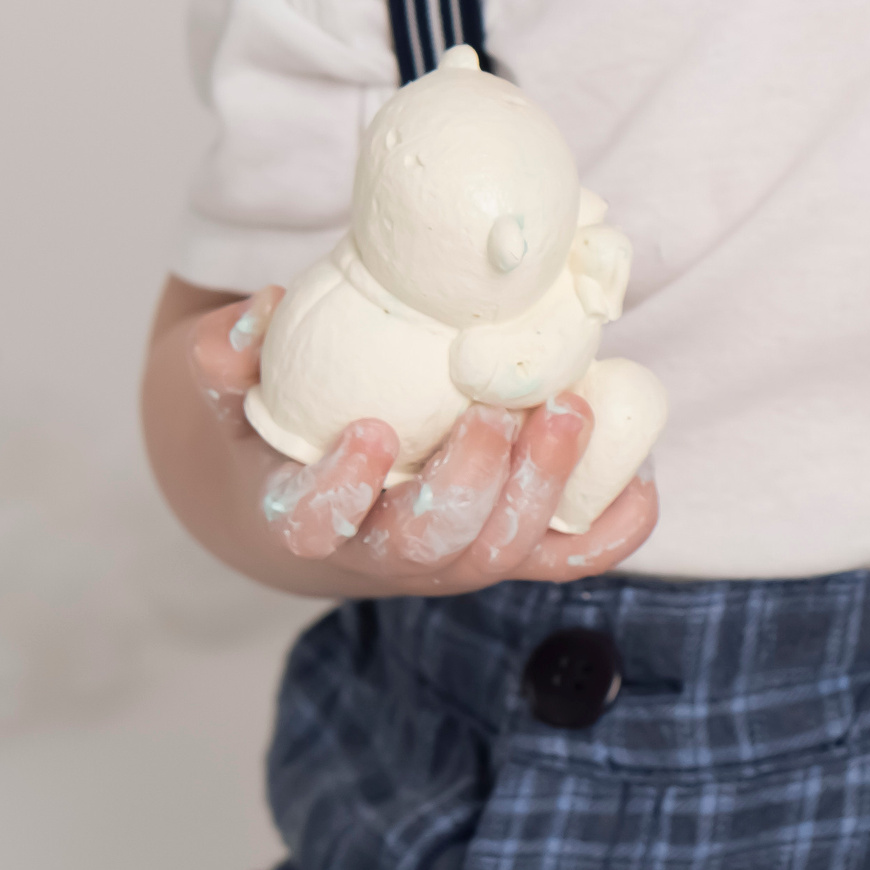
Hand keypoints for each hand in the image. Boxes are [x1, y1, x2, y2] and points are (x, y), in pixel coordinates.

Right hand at [188, 288, 658, 589]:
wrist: (315, 496)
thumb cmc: (277, 428)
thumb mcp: (234, 392)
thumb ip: (228, 355)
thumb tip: (258, 311)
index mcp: (307, 517)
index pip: (315, 527)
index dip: (343, 491)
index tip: (370, 432)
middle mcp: (385, 552)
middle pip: (433, 545)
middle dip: (474, 483)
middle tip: (498, 408)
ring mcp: (453, 558)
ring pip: (505, 553)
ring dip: (545, 486)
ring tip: (572, 405)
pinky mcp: (509, 551)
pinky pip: (569, 556)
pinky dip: (612, 526)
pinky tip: (641, 476)